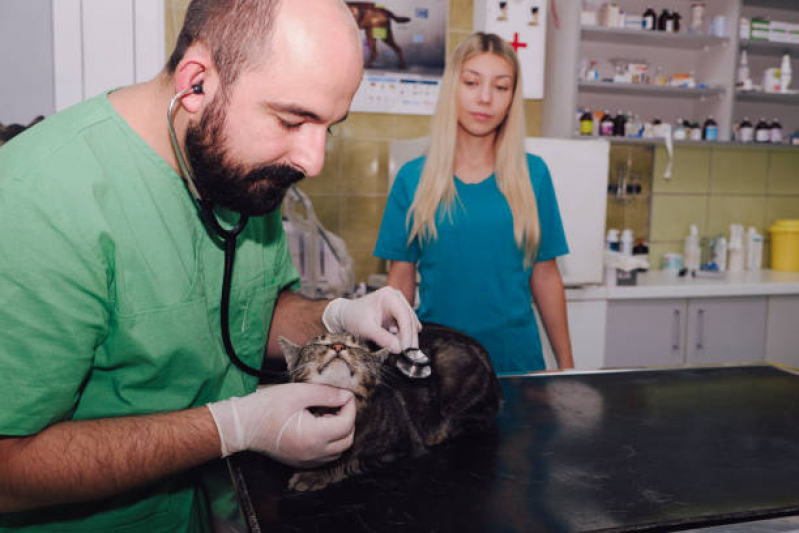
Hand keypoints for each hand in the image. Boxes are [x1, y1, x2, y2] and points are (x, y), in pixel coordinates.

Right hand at [207, 383, 354, 467]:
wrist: (243, 426)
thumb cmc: (267, 406)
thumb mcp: (297, 393)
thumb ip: (325, 394)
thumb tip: (346, 396)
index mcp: (314, 436)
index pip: (346, 424)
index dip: (350, 407)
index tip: (344, 395)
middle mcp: (313, 453)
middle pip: (347, 440)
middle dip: (347, 420)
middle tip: (336, 404)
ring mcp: (306, 461)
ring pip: (338, 451)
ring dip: (339, 433)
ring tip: (325, 415)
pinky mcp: (300, 463)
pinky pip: (325, 457)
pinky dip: (329, 443)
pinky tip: (317, 427)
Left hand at [322, 286, 420, 352]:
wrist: (346, 315)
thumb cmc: (353, 317)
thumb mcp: (366, 328)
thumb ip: (382, 338)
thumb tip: (399, 349)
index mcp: (389, 296)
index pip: (404, 314)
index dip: (407, 332)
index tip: (406, 348)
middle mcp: (397, 298)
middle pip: (410, 319)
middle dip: (409, 337)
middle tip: (408, 354)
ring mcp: (399, 306)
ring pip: (411, 324)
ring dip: (407, 338)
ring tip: (401, 350)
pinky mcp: (399, 315)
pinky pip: (407, 327)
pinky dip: (404, 337)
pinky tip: (398, 344)